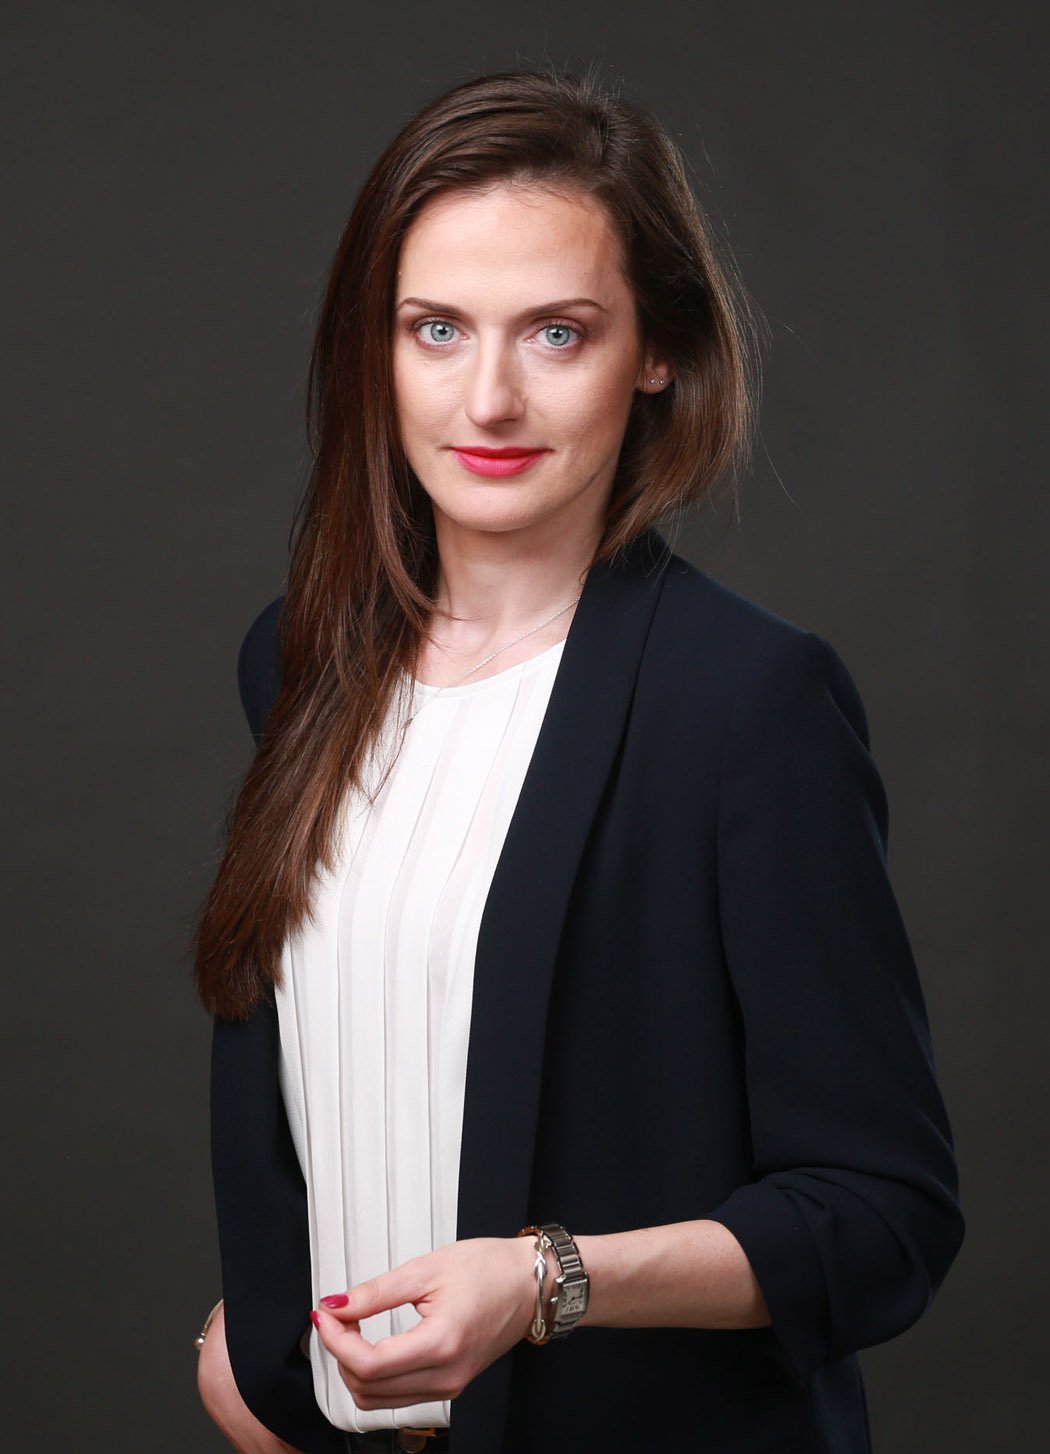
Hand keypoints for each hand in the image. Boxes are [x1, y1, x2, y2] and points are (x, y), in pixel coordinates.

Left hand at [310, 1235, 538, 1410]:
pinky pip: (396, 1397)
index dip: (336, 1340)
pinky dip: (373, 1376)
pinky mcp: (449, 1386)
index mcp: (442, 1343)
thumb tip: (336, 1305)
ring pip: (377, 1400)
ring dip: (353, 1368)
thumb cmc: (491, 1270)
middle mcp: (446, 1376)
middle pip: (367, 1389)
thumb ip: (376, 1292)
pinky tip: (370, 1345)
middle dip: (339, 1353)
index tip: (323, 1313)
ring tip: (350, 1328)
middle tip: (334, 1316)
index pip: (369, 1364)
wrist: (530, 1284)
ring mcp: (449, 1387)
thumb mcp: (427, 1268)